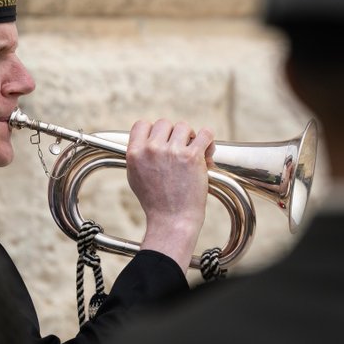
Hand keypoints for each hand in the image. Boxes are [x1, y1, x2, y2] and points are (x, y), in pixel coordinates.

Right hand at [124, 119, 215, 273]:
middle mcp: (151, 149)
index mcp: (134, 153)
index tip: (162, 142)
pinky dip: (208, 140)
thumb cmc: (155, 202)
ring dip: (190, 138)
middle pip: (164, 123)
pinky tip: (207, 151)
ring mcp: (172, 152)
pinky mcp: (191, 156)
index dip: (153, 131)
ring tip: (193, 153)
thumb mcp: (134, 177)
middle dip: (173, 136)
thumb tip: (146, 138)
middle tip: (179, 151)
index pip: (142, 124)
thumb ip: (138, 155)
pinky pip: (205, 133)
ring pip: (184, 127)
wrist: (172, 220)